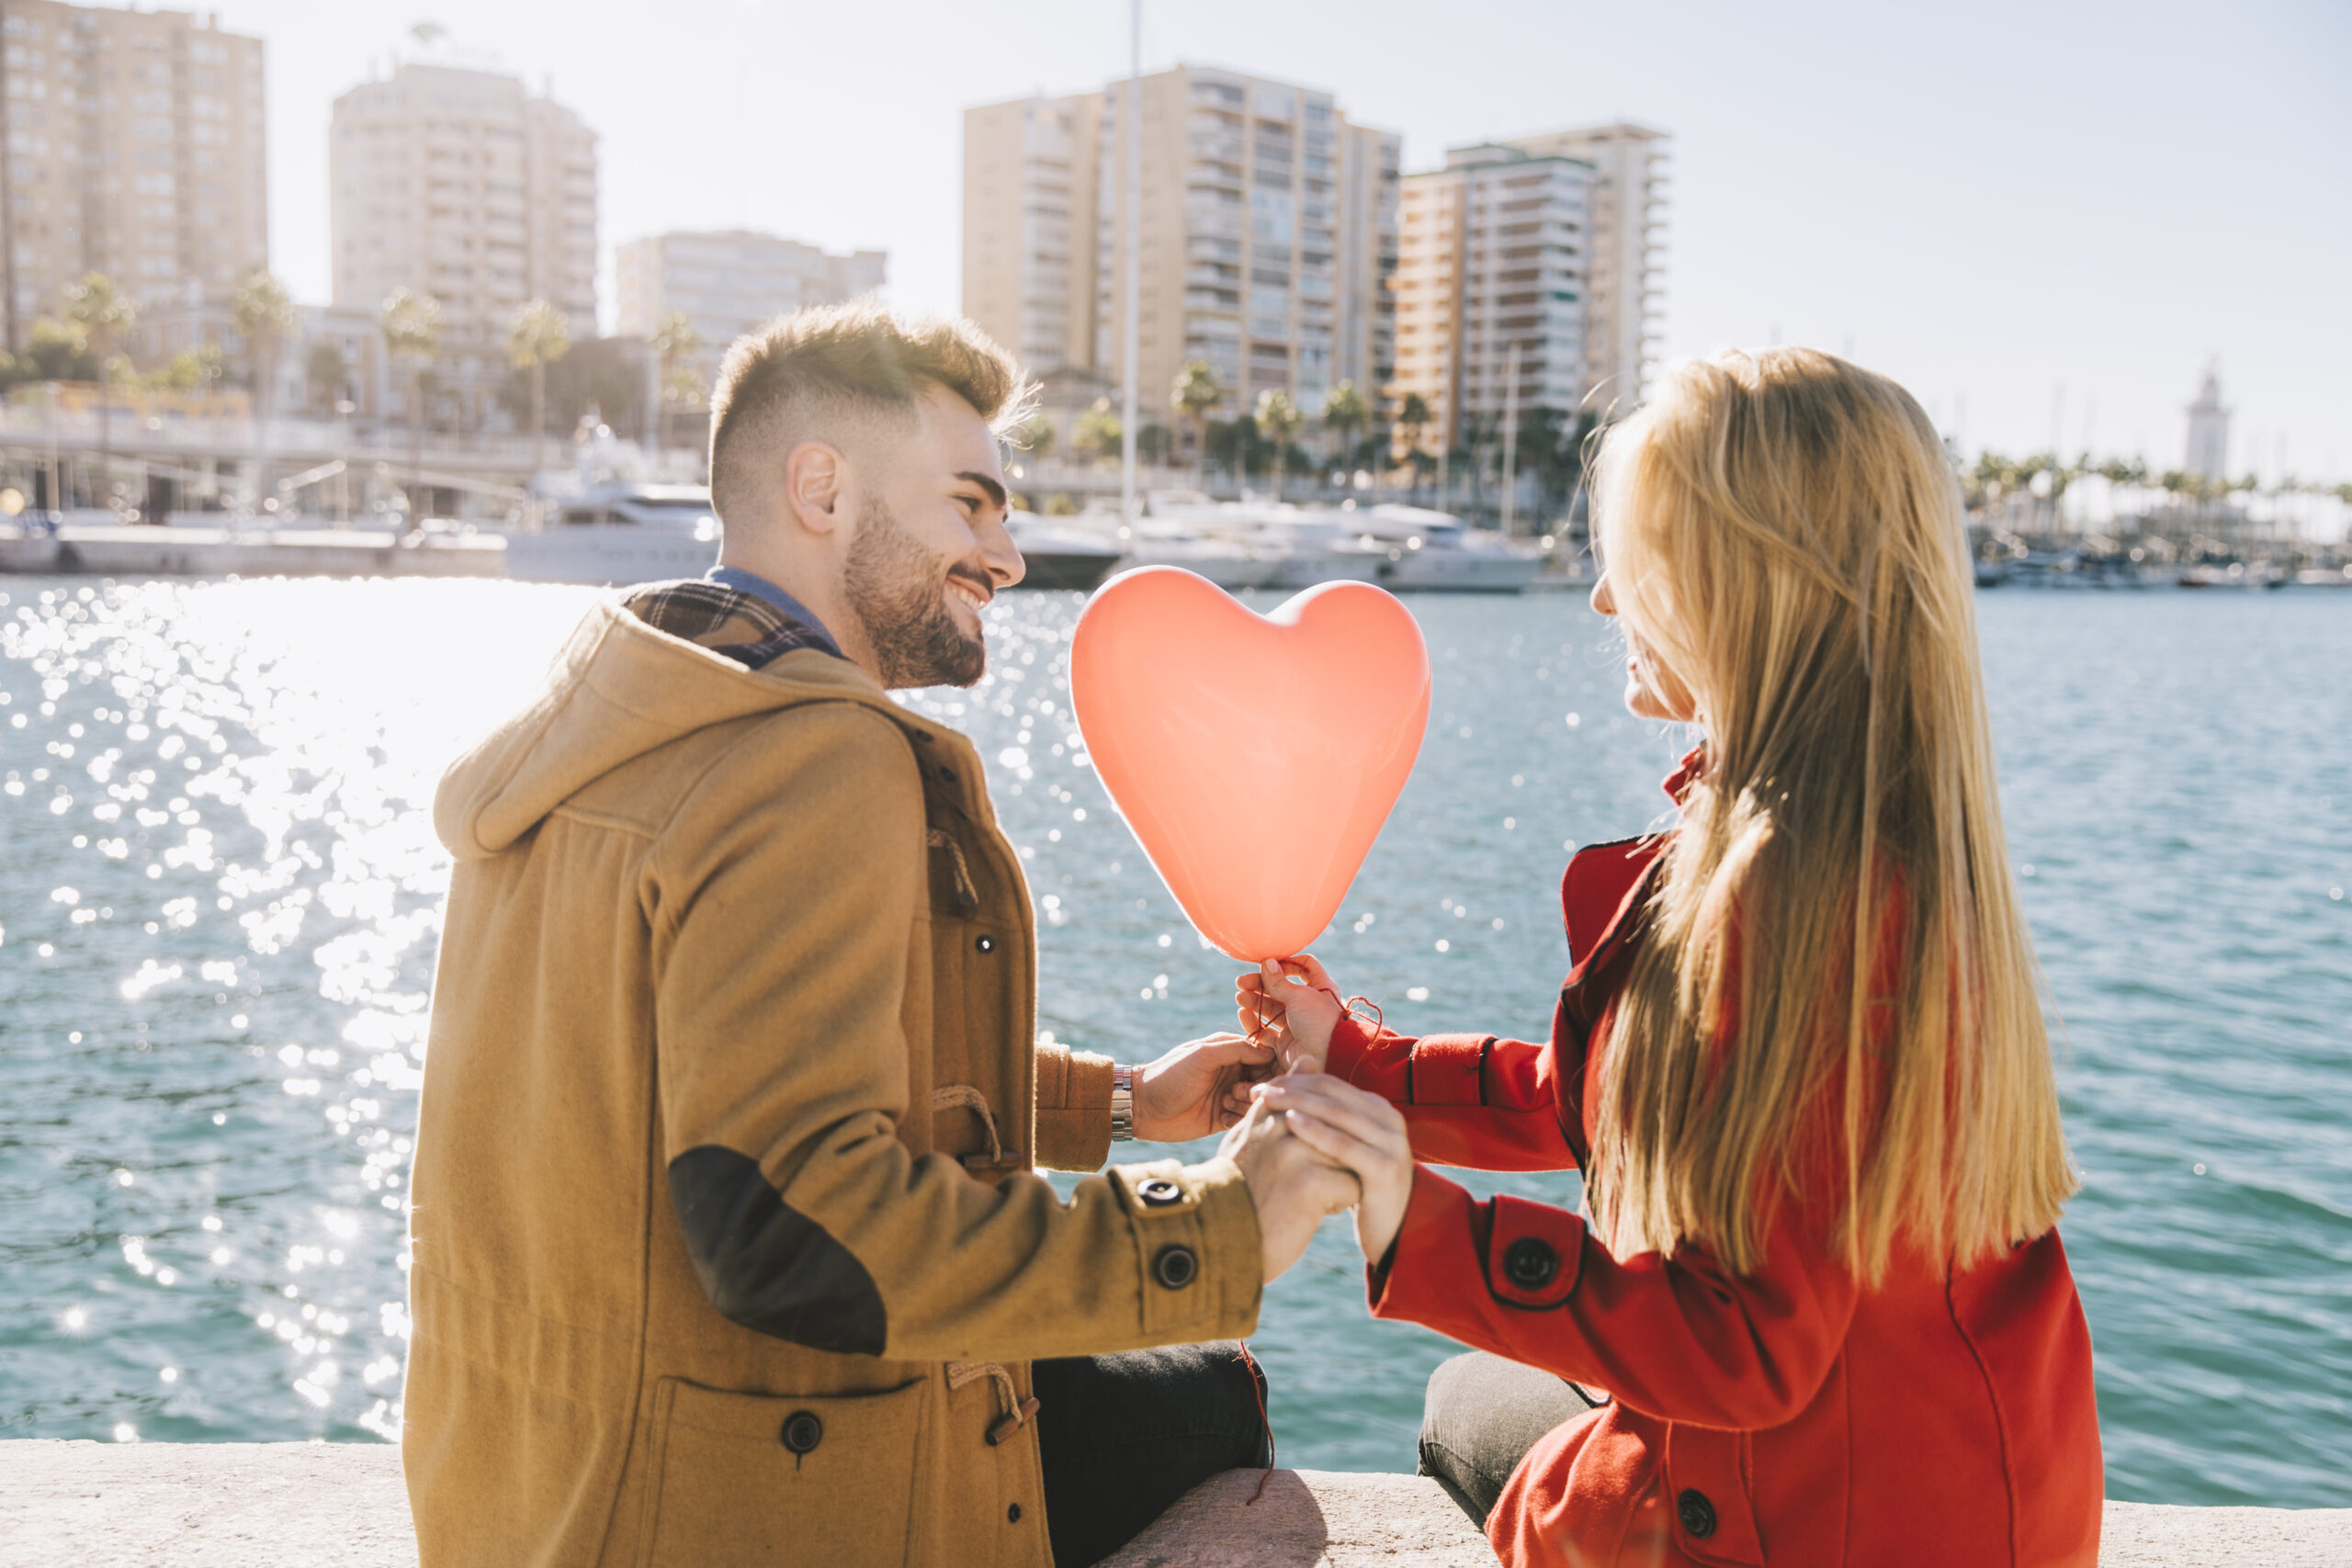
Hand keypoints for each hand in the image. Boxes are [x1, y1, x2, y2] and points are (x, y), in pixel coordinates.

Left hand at [1132, 1032, 1276, 1140]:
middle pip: (1265, 1080)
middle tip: (1237, 1091)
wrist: (1144, 1108)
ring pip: (1256, 1102)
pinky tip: (1219, 1119)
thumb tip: (1268, 1052)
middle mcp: (1232, 1072)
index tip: (1265, 1075)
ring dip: (1245, 1104)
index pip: (1264, 1054)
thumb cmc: (1170, 1076)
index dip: (1271, 1065)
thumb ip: (1236, 1049)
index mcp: (1229, 1052)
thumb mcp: (1202, 1055)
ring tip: (1223, 1103)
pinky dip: (1237, 1120)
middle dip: (1258, 1088)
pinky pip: (1244, 1120)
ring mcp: (1228, 1095)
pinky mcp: (1223, 1118)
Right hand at [1221, 1099, 1361, 1282]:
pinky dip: (1336, 1204)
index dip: (1320, 1133)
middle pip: (1338, 1133)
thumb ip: (1282, 1100)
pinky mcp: (1312, 1181)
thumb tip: (1307, 1059)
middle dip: (1332, 1158)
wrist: (1218, 1235)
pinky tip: (1305, 1213)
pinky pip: (1351, 1187)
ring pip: (1349, 1159)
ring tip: (1302, 1196)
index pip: (1317, 1104)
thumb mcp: (1251, 1133)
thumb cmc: (1237, 1187)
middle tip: (1301, 1182)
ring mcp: (1298, 1150)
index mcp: (1269, 1108)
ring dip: (1335, 1180)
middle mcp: (1283, 1123)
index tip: (1302, 1155)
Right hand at [1235, 954, 1346, 1073]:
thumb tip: (1267, 962)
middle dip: (1260, 984)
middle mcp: (1307, 1005)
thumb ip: (1278, 981)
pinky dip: (1254, 1023)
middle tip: (1241, 983)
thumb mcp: (1299, 996)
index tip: (1268, 963)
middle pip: (1280, 988)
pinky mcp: (1285, 1043)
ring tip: (1240, 998)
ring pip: (1271, 1009)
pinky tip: (1244, 1015)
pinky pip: (1266, 1031)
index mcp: (1319, 988)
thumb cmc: (1320, 1022)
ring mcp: (1296, 1024)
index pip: (1304, 967)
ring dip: (1255, 1002)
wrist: (1330, 1058)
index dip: (1286, 962)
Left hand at [1251, 1074, 1414, 1263]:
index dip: (1293, 1081)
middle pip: (1333, 1094)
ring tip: (1268, 1101)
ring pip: (1339, 1114)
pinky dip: (1317, 1131)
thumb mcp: (1340, 1147)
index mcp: (1377, 1110)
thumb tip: (1287, 1092)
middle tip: (1259, 1090)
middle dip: (1292, 1089)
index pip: (1330, 1084)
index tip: (1260, 1087)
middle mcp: (1389, 1120)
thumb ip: (1321, 1119)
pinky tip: (1291, 1124)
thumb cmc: (1354, 1186)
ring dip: (1299, 1103)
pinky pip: (1345, 1145)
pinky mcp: (1386, 1169)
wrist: (1388, 1229)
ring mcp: (1391, 1143)